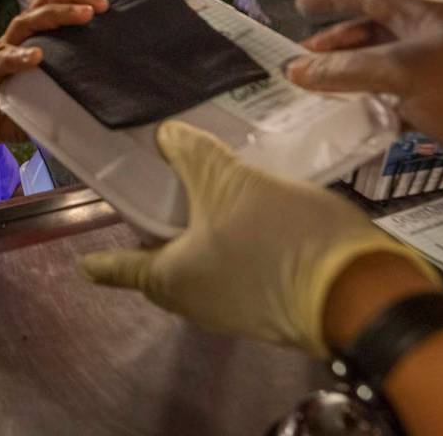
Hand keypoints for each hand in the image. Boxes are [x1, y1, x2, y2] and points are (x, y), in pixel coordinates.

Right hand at [0, 0, 108, 145]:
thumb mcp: (39, 106)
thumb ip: (61, 102)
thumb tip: (95, 113)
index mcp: (28, 43)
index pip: (51, 9)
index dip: (76, 0)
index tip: (104, 5)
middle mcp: (15, 41)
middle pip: (42, 4)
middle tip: (100, 5)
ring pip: (26, 22)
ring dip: (56, 15)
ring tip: (83, 15)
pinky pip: (3, 58)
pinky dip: (20, 56)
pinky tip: (36, 56)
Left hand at [81, 121, 436, 356]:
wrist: (359, 288)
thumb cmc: (276, 238)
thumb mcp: (228, 183)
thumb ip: (192, 156)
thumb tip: (165, 136)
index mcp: (172, 280)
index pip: (122, 269)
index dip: (103, 261)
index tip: (83, 263)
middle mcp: (198, 302)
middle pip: (165, 263)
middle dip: (159, 230)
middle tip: (155, 190)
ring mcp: (238, 306)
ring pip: (205, 263)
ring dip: (199, 230)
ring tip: (201, 185)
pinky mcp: (273, 299)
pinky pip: (238, 265)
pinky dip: (231, 237)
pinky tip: (246, 205)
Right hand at [285, 0, 442, 201]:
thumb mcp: (405, 74)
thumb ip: (348, 71)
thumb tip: (297, 70)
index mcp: (430, 15)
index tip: (300, 3)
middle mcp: (437, 37)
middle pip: (378, 30)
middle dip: (339, 42)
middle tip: (302, 58)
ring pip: (389, 66)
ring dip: (355, 76)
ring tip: (322, 90)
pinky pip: (405, 95)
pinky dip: (378, 102)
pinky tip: (360, 117)